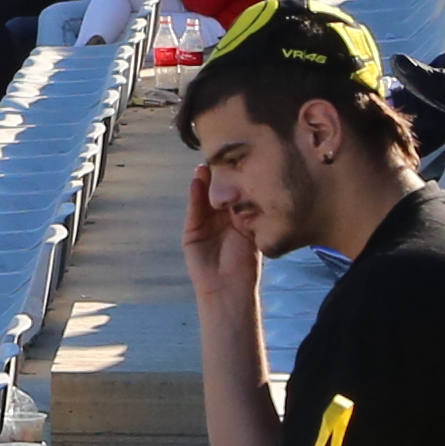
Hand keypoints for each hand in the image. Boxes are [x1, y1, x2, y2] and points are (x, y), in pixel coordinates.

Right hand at [179, 161, 262, 323]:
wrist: (229, 288)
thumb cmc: (246, 265)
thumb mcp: (252, 233)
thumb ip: (249, 212)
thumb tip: (252, 186)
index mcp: (240, 218)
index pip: (237, 192)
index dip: (237, 177)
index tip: (239, 159)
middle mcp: (222, 218)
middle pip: (220, 191)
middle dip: (220, 175)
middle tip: (221, 156)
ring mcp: (205, 223)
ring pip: (205, 197)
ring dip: (205, 181)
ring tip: (206, 165)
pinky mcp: (192, 230)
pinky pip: (193, 209)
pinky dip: (194, 195)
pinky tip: (197, 181)